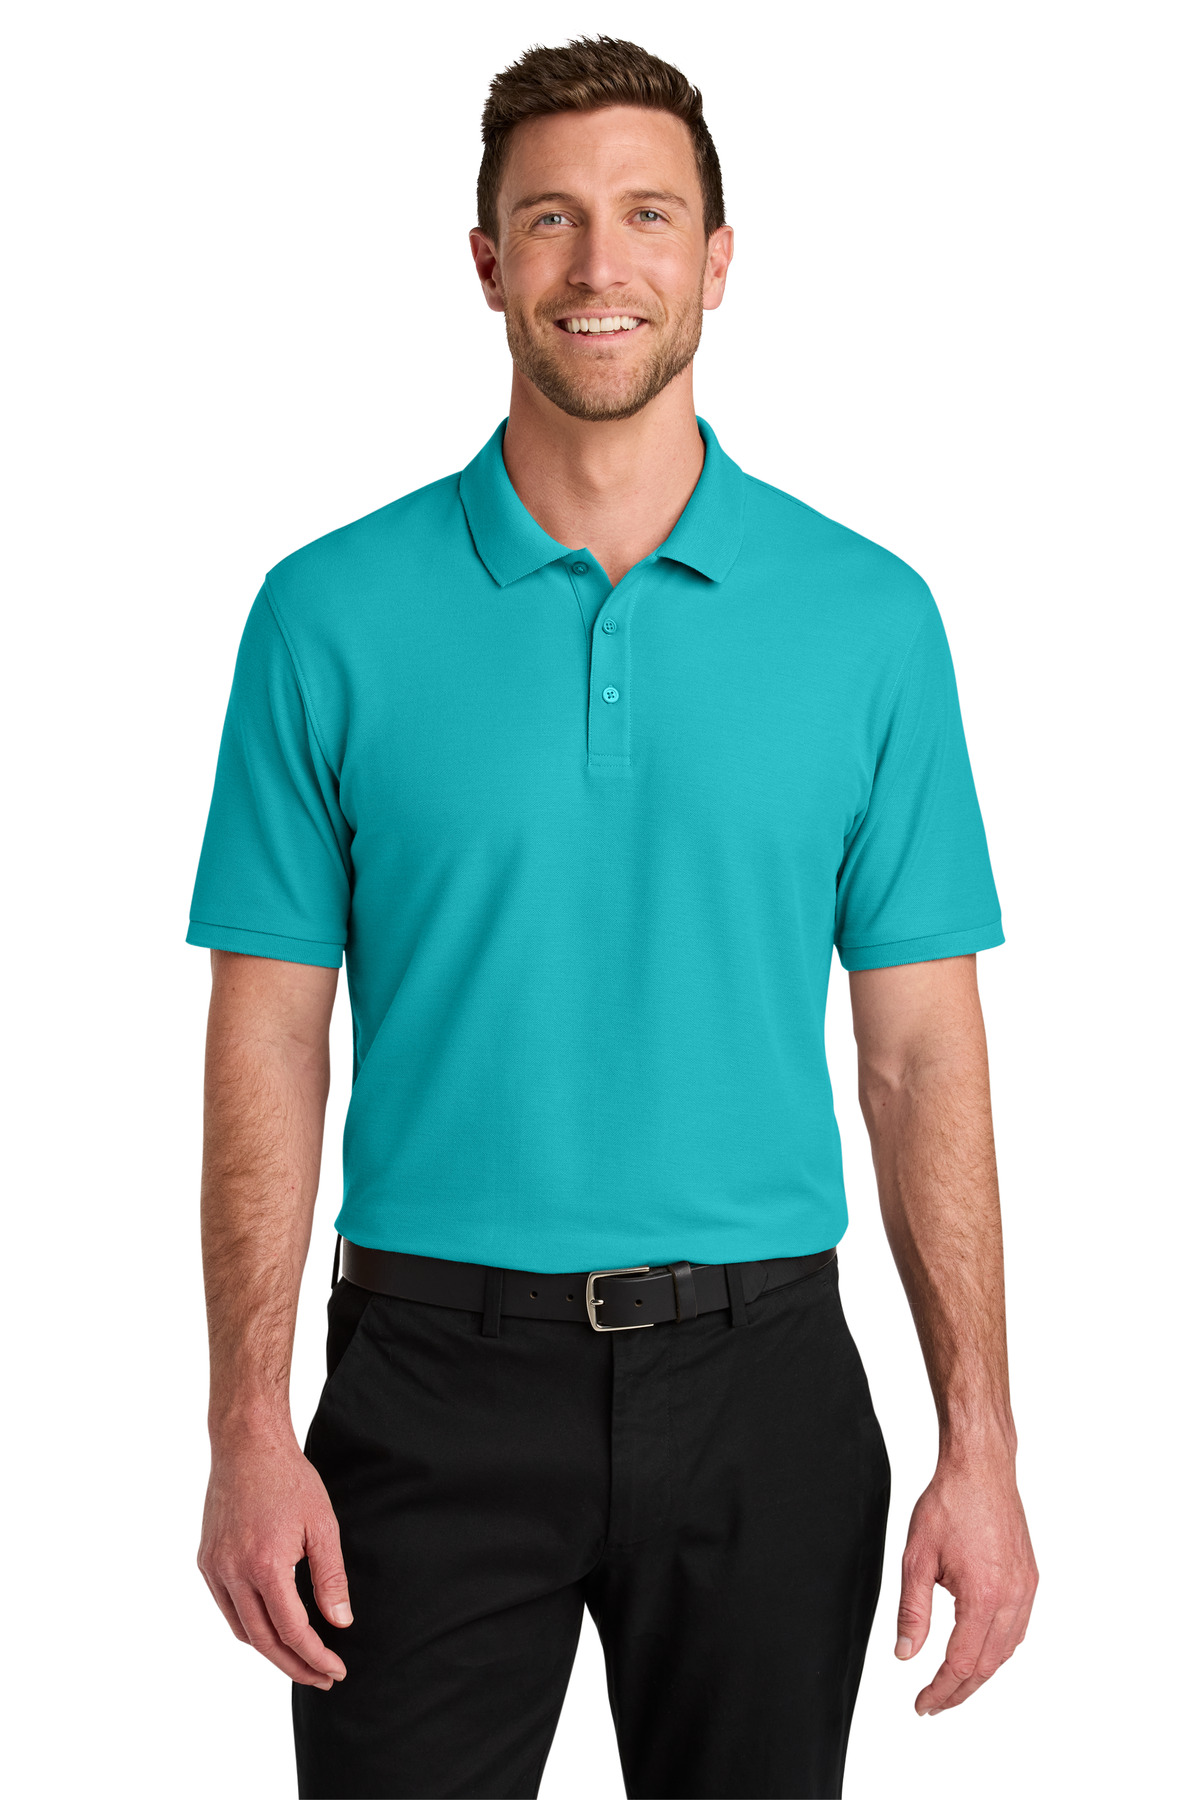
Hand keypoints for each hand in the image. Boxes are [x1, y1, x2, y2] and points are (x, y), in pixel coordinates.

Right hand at [198, 1433, 352, 1688]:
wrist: (247, 1444)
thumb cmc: (289, 1479)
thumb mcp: (323, 1525)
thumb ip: (330, 1578)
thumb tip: (340, 1622)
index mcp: (266, 1565)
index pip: (292, 1631)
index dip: (315, 1657)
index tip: (336, 1670)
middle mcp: (233, 1572)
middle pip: (263, 1641)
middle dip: (294, 1666)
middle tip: (322, 1677)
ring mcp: (215, 1568)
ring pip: (241, 1629)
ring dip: (270, 1650)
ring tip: (300, 1659)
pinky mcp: (206, 1560)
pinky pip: (227, 1607)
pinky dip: (249, 1625)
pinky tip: (271, 1626)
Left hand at [895, 1454, 1037, 1714]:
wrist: (981, 1469)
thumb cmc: (950, 1503)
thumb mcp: (916, 1558)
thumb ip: (912, 1611)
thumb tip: (906, 1654)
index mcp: (983, 1596)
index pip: (961, 1663)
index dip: (940, 1691)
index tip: (922, 1705)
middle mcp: (1013, 1598)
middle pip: (987, 1666)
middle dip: (959, 1691)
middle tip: (933, 1704)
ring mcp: (1026, 1589)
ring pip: (1006, 1652)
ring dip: (980, 1674)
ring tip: (952, 1686)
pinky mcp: (1031, 1579)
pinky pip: (1018, 1630)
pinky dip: (998, 1650)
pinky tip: (980, 1652)